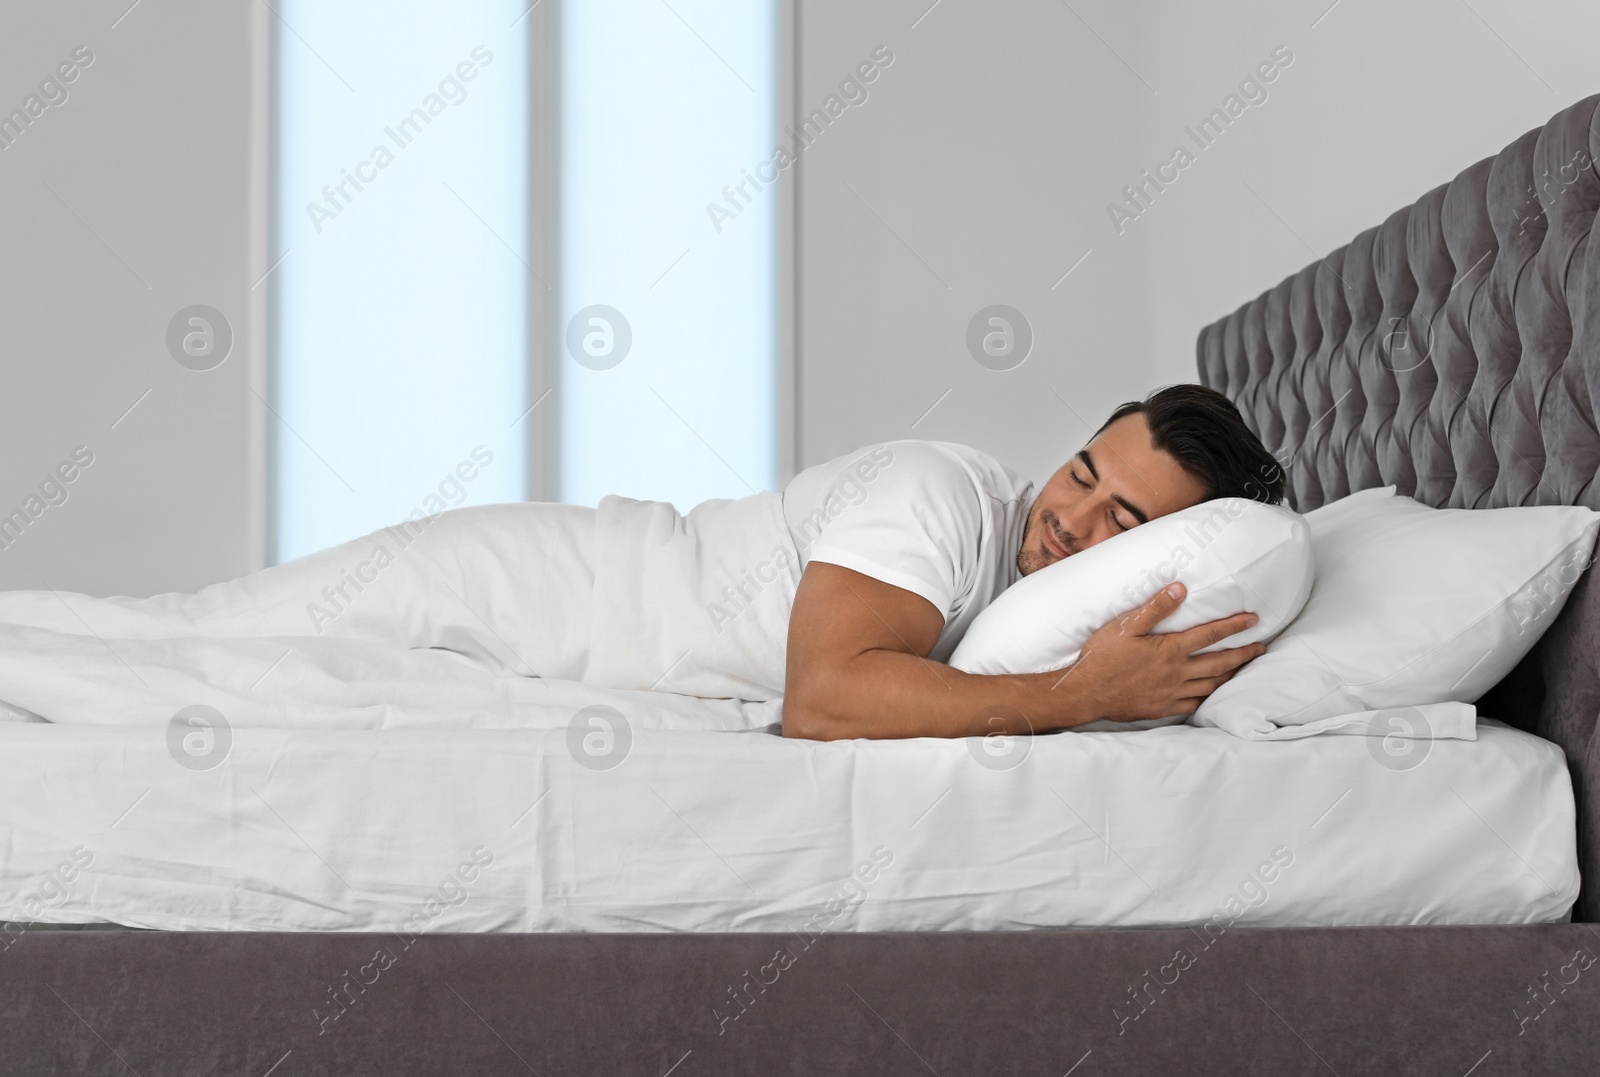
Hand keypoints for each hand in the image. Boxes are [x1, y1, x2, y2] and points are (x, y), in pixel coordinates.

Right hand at [1055, 581, 1265, 723]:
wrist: (1085, 693)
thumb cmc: (1102, 657)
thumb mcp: (1125, 626)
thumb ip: (1155, 608)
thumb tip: (1180, 589)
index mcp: (1170, 650)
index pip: (1211, 635)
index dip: (1235, 626)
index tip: (1254, 620)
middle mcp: (1177, 673)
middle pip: (1220, 662)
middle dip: (1244, 654)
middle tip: (1261, 647)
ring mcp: (1172, 693)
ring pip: (1212, 685)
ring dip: (1232, 675)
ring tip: (1245, 667)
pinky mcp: (1163, 708)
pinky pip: (1195, 704)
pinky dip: (1210, 697)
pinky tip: (1214, 693)